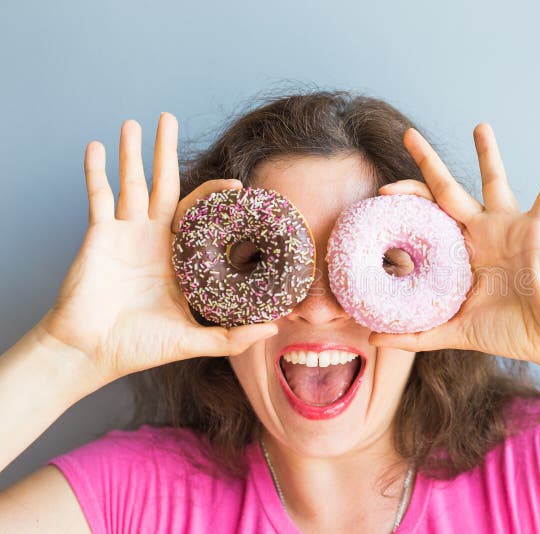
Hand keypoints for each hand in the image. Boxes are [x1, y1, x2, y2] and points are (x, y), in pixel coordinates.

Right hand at [38, 113, 277, 385]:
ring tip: (135, 122)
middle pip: (163, 185)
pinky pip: (97, 198)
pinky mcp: (98, 236)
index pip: (199, 215)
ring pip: (130, 183)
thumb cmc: (139, 347)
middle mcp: (153, 239)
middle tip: (169, 119)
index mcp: (178, 257)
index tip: (237, 184)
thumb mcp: (192, 340)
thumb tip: (274, 327)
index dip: (215, 197)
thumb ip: (231, 336)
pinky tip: (97, 146)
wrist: (92, 353)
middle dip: (166, 152)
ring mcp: (124, 234)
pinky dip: (95, 172)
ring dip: (132, 153)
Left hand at [368, 124, 539, 370]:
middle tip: (408, 134)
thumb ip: (417, 333)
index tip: (380, 193)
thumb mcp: (456, 330)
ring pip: (496, 181)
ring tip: (479, 126)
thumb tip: (374, 340)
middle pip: (448, 189)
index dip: (406, 204)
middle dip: (428, 162)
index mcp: (461, 252)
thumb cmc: (508, 331)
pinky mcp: (539, 230)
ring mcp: (510, 228)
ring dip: (488, 153)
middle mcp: (482, 233)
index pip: (427, 218)